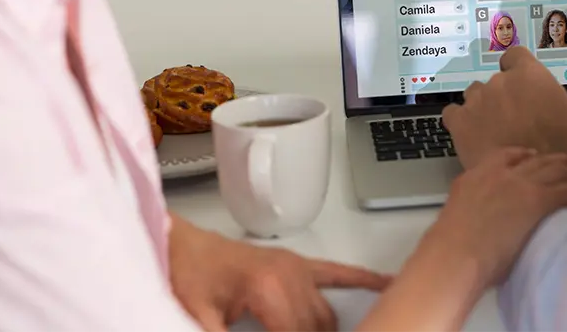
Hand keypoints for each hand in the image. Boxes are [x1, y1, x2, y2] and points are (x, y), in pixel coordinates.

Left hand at [168, 215, 389, 331]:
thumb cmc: (188, 276)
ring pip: (328, 315)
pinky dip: (363, 280)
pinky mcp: (297, 265)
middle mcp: (291, 275)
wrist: (181, 244)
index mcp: (269, 289)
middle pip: (318, 328)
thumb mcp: (199, 320)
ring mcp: (298, 268)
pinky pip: (338, 274)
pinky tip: (385, 286)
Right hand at [431, 148, 566, 283]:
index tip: (537, 156)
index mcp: (478, 174)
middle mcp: (502, 174)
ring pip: (559, 173)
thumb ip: (474, 206)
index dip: (526, 155)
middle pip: (540, 162)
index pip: (507, 156)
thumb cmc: (451, 246)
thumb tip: (485, 218)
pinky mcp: (538, 199)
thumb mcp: (457, 214)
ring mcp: (521, 184)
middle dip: (561, 161)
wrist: (455, 253)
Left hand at [442, 46, 566, 169]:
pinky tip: (472, 132)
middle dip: (504, 94)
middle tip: (516, 116)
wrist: (529, 178)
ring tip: (493, 126)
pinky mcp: (459, 122)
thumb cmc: (561, 147)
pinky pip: (454, 113)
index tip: (523, 83)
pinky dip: (461, 120)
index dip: (518, 68)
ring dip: (483, 105)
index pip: (515, 55)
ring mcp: (476, 101)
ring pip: (474, 94)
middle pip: (496, 79)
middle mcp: (499, 81)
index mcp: (529, 74)